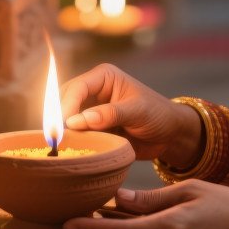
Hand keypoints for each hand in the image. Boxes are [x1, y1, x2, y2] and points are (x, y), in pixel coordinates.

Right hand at [60, 63, 201, 165]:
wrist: (168, 134)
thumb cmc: (158, 115)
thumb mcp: (138, 112)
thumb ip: (110, 114)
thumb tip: (78, 120)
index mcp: (104, 76)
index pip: (76, 88)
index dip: (66, 107)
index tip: (64, 129)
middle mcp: (93, 90)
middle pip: (64, 101)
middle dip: (60, 119)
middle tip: (60, 141)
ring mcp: (90, 109)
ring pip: (65, 118)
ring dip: (64, 132)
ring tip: (64, 148)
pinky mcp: (91, 128)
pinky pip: (73, 133)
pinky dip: (70, 142)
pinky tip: (70, 152)